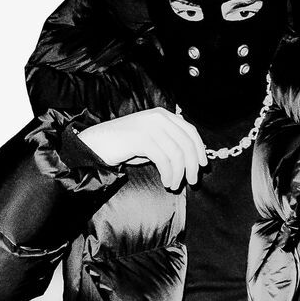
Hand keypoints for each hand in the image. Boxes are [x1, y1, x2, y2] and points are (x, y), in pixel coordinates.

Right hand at [76, 107, 207, 189]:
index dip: (199, 148)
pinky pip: (164, 160)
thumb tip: (192, 158)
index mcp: (163, 115)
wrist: (96, 144)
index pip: (190, 130)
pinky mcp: (141, 139)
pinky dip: (169, 173)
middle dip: (192, 165)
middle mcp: (159, 117)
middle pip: (186, 142)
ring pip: (177, 153)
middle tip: (193, 181)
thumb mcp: (150, 139)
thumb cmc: (124, 145)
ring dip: (179, 173)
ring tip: (174, 185)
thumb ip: (168, 142)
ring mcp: (150, 127)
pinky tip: (166, 182)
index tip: (203, 165)